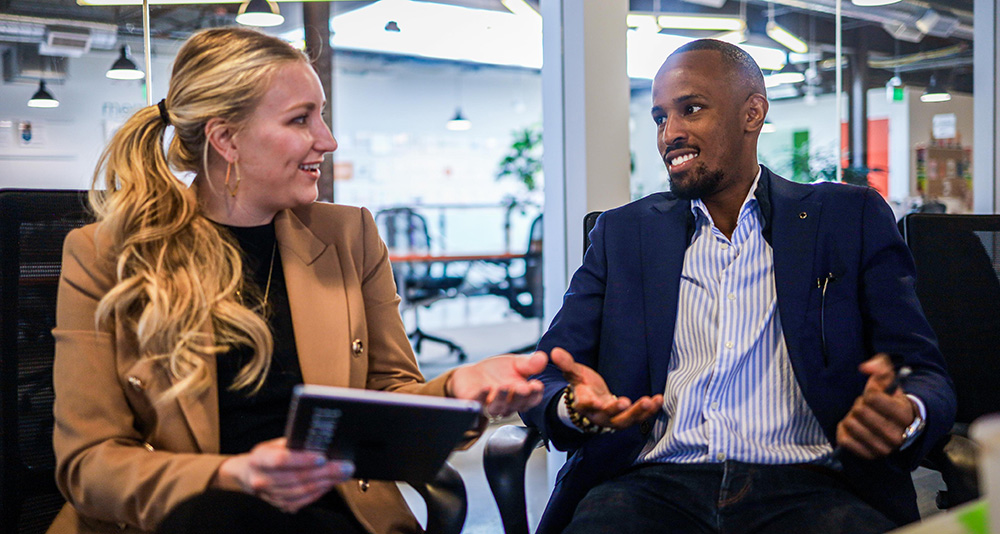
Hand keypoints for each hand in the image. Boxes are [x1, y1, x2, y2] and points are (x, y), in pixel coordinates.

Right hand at [213, 437, 353, 512]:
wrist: (248, 474)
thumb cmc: (266, 455)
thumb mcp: (274, 443)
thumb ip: (293, 444)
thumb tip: (319, 443)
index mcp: (259, 459)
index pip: (281, 460)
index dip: (302, 460)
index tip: (323, 457)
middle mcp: (261, 480)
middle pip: (296, 478)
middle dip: (325, 472)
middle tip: (345, 466)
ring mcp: (269, 495)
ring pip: (301, 491)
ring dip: (325, 483)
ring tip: (342, 475)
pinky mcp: (279, 505)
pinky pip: (302, 501)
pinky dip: (318, 492)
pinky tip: (330, 484)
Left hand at [447, 351, 546, 416]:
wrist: (473, 375)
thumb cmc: (498, 371)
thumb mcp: (516, 363)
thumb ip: (529, 363)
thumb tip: (542, 357)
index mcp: (522, 396)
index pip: (532, 399)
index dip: (535, 394)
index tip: (536, 385)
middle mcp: (509, 404)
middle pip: (517, 405)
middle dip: (520, 397)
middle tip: (522, 388)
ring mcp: (491, 406)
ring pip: (499, 407)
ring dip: (502, 398)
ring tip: (505, 387)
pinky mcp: (475, 404)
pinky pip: (478, 403)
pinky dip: (482, 396)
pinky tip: (486, 387)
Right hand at [550, 347, 661, 429]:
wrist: (591, 402)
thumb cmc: (583, 386)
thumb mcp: (575, 374)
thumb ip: (567, 364)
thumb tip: (554, 352)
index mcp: (583, 404)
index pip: (585, 405)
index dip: (590, 404)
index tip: (596, 401)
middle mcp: (598, 415)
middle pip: (607, 416)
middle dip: (616, 410)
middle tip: (626, 402)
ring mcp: (613, 420)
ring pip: (625, 420)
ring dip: (638, 412)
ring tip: (649, 402)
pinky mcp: (626, 418)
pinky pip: (639, 418)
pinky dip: (649, 411)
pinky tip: (658, 400)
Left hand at [836, 354, 917, 459]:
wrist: (900, 426)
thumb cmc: (891, 400)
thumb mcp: (891, 380)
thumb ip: (880, 367)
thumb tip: (865, 368)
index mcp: (904, 415)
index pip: (872, 398)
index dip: (869, 392)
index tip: (873, 396)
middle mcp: (897, 436)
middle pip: (860, 411)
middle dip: (860, 405)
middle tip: (867, 408)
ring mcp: (883, 448)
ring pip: (851, 424)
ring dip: (852, 417)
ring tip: (862, 418)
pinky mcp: (869, 455)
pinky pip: (845, 440)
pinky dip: (844, 431)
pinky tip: (854, 428)